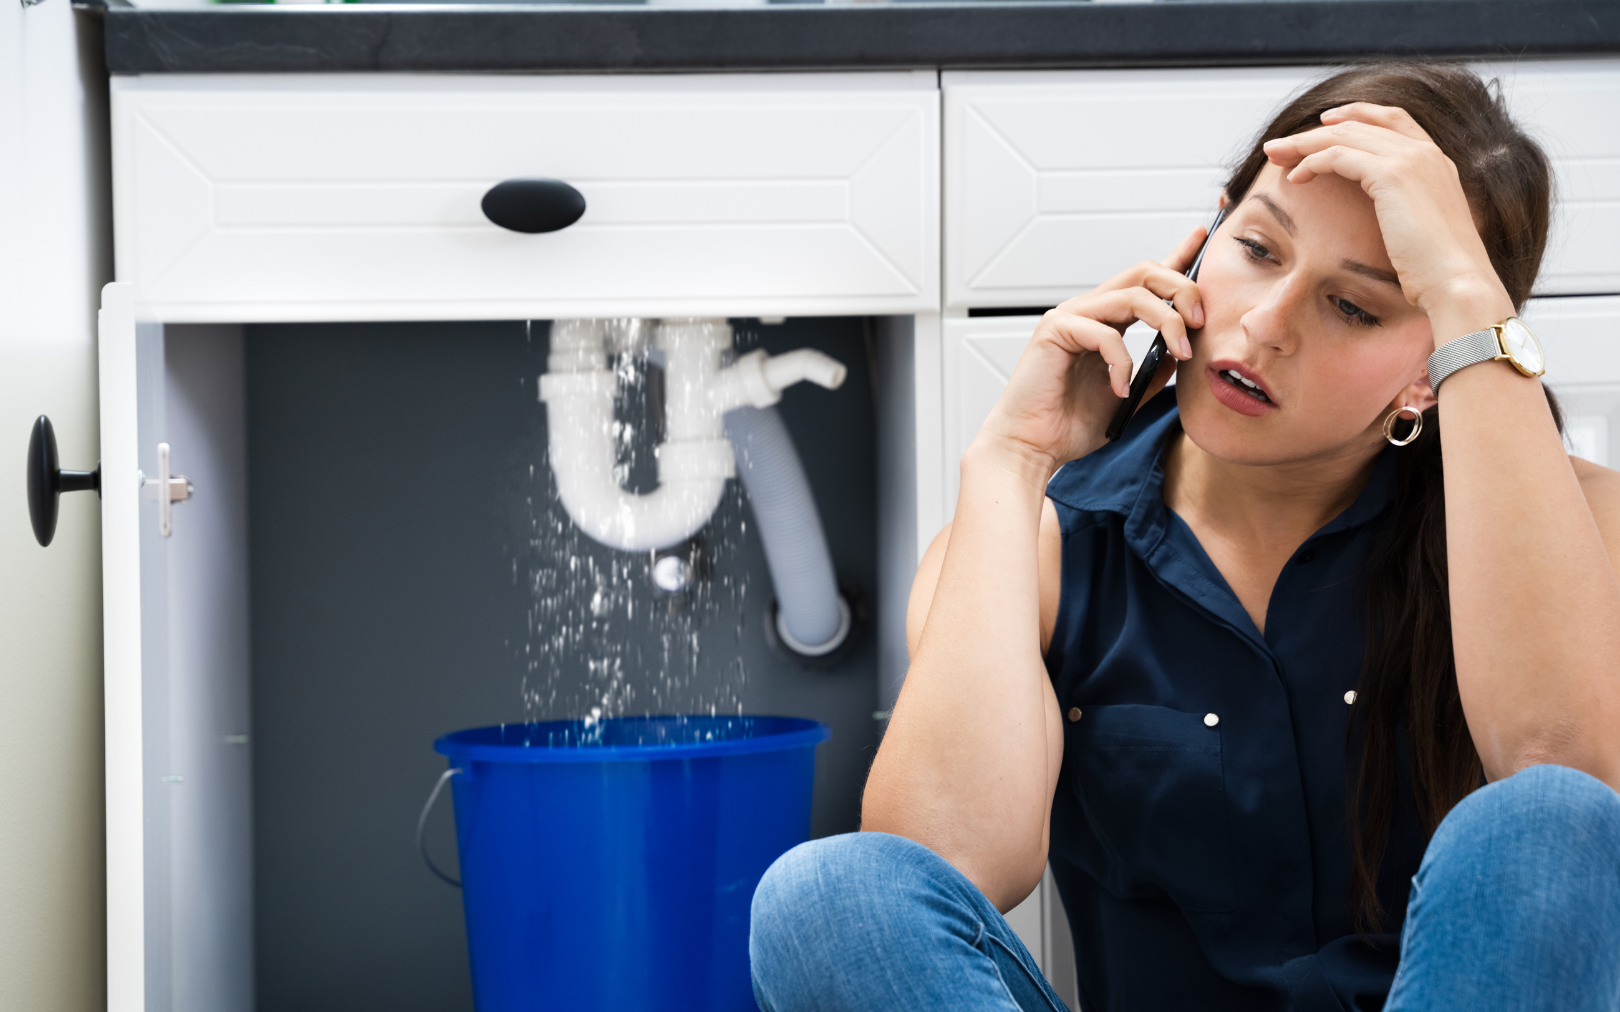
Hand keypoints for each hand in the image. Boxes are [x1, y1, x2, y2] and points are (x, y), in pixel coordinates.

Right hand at [974, 227, 1209, 476]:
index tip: (1202, 238)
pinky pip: (1106, 333)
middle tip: (1200, 321)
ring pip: (1132, 295)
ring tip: (1181, 352)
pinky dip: (1122, 362)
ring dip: (1167, 321)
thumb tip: (1179, 352)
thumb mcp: (1127, 395)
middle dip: (1181, 289)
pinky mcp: (1055, 330)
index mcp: (1105, 322)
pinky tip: (1120, 388)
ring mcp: (1070, 317)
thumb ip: (1152, 372)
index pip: (1145, 282)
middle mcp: (1088, 312)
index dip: (1176, 257)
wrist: (1034, 447)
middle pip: (1144, 273)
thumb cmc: (1069, 425)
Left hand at [1260, 104, 1514, 328]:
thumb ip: (1407, 211)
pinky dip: (1312, 162)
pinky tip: (1295, 178)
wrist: (1457, 282)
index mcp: (1436, 162)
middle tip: (1281, 144)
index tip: (1325, 122)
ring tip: (1275, 156)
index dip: (1357, 114)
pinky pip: (1339, 156)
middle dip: (1316, 131)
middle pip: (1360, 124)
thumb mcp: (1423, 230)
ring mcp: (1411, 159)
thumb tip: (1388, 220)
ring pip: (1344, 135)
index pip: (1393, 119)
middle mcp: (1426, 152)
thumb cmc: (1437, 271)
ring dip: (1304, 144)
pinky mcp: (1391, 175)